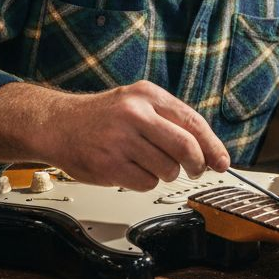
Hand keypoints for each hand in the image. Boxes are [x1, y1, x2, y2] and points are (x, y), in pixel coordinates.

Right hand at [48, 81, 229, 190]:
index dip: (212, 146)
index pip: (193, 122)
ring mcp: (121, 140)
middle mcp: (135, 114)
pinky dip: (145, 182)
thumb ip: (171, 122)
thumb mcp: (137, 103)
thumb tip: (208, 152)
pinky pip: (146, 183)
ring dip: (165, 173)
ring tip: (146, 162)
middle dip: (196, 165)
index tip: (222, 161)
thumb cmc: (102, 117)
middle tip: (195, 170)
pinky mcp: (109, 165)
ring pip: (168, 169)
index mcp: (147, 95)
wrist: (57, 124)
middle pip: (186, 148)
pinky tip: (130, 169)